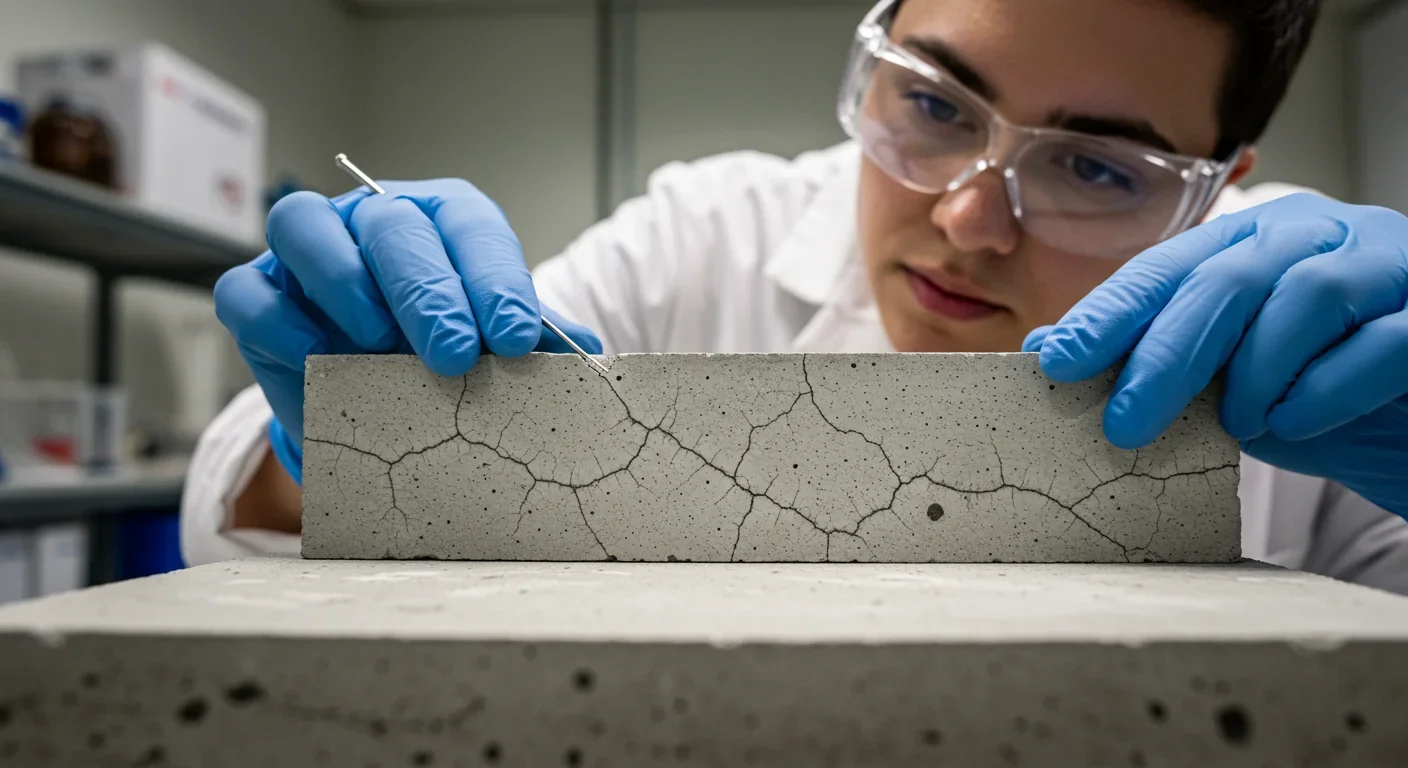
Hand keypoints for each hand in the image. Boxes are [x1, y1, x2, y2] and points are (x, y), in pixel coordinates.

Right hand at [214, 179, 601, 483]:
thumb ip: (534, 343)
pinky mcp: (255, 296)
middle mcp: (372, 221)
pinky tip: (321, 357)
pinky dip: (281, 323)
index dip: (494, 278)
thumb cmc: (441, 361)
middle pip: (392, 222)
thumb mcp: (492, 349)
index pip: (470, 227)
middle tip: (455, 353)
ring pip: (305, 225)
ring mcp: (306, 253)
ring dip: (345, 281)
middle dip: (427, 288)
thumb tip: (589, 354)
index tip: (515, 336)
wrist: (373, 410)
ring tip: (379, 342)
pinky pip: (250, 294)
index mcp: (442, 221)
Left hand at [1024, 193, 1407, 518]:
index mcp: (1256, 238)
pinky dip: (1327, 390)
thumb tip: (1050, 346)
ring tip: (1239, 425)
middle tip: (1124, 422)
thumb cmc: (1319, 391)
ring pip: (1308, 296)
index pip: (1168, 266)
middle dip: (1166, 353)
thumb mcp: (1227, 379)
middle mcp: (1321, 235)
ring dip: (1257, 372)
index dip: (1111, 313)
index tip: (1058, 362)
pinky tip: (1296, 423)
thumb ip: (1155, 354)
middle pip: (1229, 278)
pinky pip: (1381, 343)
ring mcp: (1389, 265)